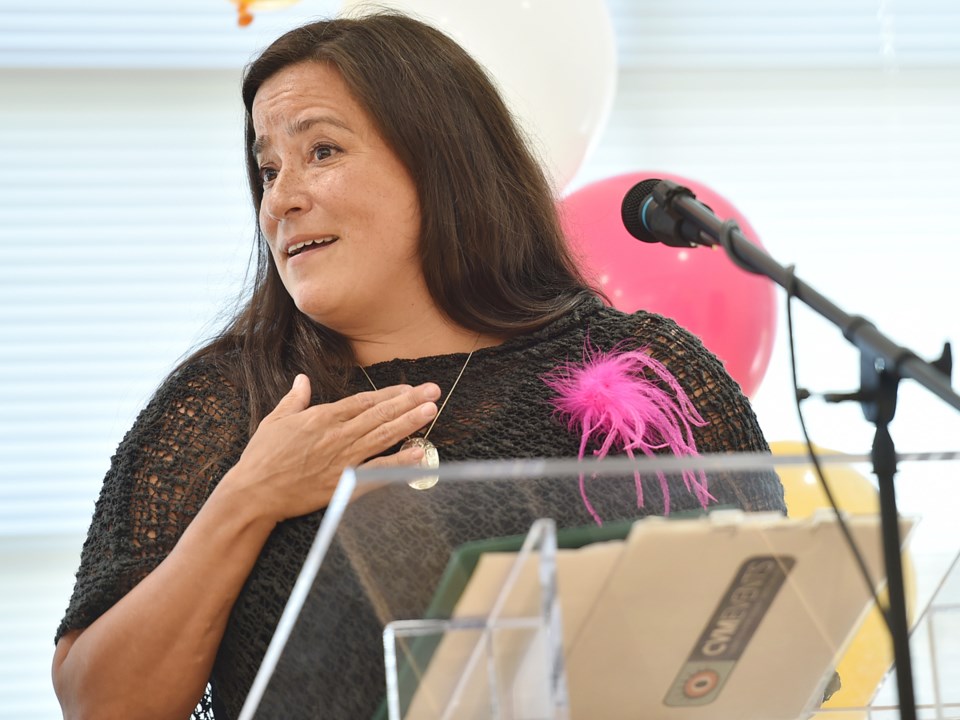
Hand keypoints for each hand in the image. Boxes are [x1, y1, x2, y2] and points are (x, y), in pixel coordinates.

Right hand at [223, 374, 439, 523]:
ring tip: (431, 411)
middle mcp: (338, 435)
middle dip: (410, 401)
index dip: (390, 394)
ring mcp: (343, 459)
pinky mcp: (344, 483)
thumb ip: (294, 399)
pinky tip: (418, 453)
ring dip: (410, 423)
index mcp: (322, 417)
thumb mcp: (275, 420)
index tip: (410, 387)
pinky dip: (399, 462)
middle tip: (434, 391)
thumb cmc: (262, 457)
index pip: (364, 401)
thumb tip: (302, 379)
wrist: (254, 493)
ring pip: (383, 436)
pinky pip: (377, 471)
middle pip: (380, 414)